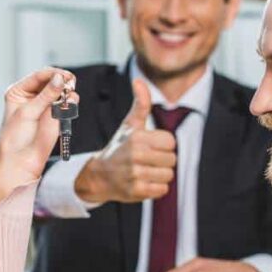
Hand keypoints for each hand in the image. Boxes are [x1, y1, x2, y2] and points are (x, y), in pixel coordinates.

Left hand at [0, 68, 77, 202]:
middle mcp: (33, 96)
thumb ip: (45, 95)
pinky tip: (70, 102)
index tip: (61, 75)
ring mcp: (46, 105)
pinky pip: (67, 104)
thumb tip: (59, 79)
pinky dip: (71, 101)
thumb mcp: (28, 112)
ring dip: (67, 90)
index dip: (50, 74)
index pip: (38, 76)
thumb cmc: (15, 137)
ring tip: (70, 93)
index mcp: (19, 91)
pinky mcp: (57, 116)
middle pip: (50, 81)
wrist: (21, 161)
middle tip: (69, 82)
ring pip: (60, 91)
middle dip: (61, 80)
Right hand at [73, 79, 175, 203]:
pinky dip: (156, 188)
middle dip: (163, 161)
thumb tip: (139, 80)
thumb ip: (140, 104)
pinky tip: (143, 183)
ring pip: (168, 176)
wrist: (99, 176)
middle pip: (172, 160)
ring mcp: (135, 175)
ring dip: (160, 175)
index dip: (163, 146)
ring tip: (145, 172)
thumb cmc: (119, 147)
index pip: (171, 142)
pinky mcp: (136, 192)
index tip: (150, 147)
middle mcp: (135, 155)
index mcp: (137, 137)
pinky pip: (162, 190)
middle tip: (147, 161)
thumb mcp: (130, 125)